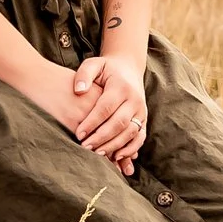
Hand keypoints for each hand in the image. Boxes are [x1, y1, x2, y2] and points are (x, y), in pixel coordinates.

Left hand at [70, 52, 147, 170]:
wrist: (128, 68)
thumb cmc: (106, 69)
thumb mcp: (94, 64)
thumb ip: (84, 74)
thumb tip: (78, 91)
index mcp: (121, 87)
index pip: (105, 108)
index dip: (92, 122)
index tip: (78, 134)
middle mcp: (134, 99)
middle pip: (119, 123)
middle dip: (101, 137)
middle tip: (85, 147)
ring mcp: (141, 111)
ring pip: (130, 132)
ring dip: (114, 145)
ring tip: (97, 154)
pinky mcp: (144, 120)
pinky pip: (140, 137)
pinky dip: (130, 149)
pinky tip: (116, 157)